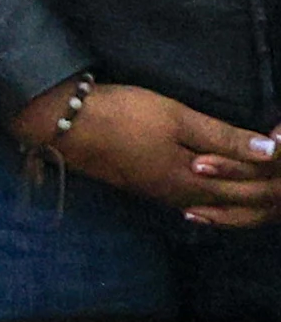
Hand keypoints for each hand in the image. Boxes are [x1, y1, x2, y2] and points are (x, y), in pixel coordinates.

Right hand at [41, 84, 280, 226]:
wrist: (63, 125)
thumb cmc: (123, 115)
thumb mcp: (176, 118)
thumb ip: (223, 137)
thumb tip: (271, 151)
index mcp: (195, 182)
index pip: (254, 185)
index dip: (276, 166)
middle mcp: (184, 196)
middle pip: (242, 202)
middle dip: (270, 184)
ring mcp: (165, 194)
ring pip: (222, 205)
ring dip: (248, 192)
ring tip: (266, 176)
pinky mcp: (151, 187)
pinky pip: (202, 202)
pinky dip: (223, 197)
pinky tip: (224, 191)